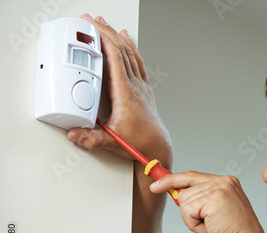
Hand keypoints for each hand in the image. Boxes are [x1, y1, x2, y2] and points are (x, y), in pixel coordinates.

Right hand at [68, 14, 171, 167]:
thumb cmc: (140, 143)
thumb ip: (92, 139)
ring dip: (118, 38)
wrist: (159, 147)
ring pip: (131, 55)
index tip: (91, 26)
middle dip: (106, 32)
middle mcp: (135, 87)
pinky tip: (129, 43)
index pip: (114, 58)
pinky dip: (132, 49)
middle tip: (92, 19)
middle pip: (121, 51)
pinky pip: (138, 63)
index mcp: (126, 94)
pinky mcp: (144, 91)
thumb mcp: (112, 142)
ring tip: (108, 25)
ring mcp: (141, 87)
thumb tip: (74, 133)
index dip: (103, 39)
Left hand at [150, 171, 265, 232]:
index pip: (193, 176)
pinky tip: (210, 227)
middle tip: (201, 221)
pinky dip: (193, 223)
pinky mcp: (213, 197)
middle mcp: (224, 181)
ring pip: (184, 199)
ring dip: (192, 218)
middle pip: (185, 186)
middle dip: (186, 207)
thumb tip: (176, 193)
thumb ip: (200, 199)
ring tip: (211, 226)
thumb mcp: (216, 210)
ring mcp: (219, 187)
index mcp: (227, 182)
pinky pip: (187, 209)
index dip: (173, 179)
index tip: (157, 183)